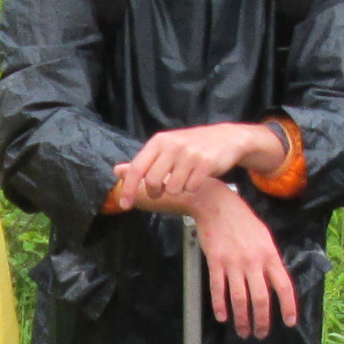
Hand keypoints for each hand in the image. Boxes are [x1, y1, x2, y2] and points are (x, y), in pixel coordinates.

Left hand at [109, 123, 280, 210]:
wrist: (226, 138)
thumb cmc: (191, 146)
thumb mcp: (165, 148)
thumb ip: (143, 161)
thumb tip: (117, 171)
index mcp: (159, 141)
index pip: (137, 168)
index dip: (129, 189)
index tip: (124, 205)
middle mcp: (172, 146)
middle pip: (153, 182)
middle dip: (156, 192)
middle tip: (162, 191)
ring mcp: (189, 153)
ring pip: (173, 188)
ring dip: (177, 190)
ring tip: (184, 180)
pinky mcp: (205, 162)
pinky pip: (190, 187)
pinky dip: (192, 188)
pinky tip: (197, 179)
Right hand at [191, 184, 297, 340]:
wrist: (218, 206)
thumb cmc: (243, 221)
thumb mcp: (265, 237)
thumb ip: (270, 260)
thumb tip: (275, 283)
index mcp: (270, 255)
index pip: (284, 286)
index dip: (288, 307)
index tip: (289, 323)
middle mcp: (254, 262)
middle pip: (261, 298)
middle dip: (262, 321)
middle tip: (260, 334)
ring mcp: (233, 263)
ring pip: (239, 299)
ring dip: (242, 319)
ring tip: (243, 331)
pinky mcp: (215, 262)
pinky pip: (218, 289)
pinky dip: (220, 306)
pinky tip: (223, 316)